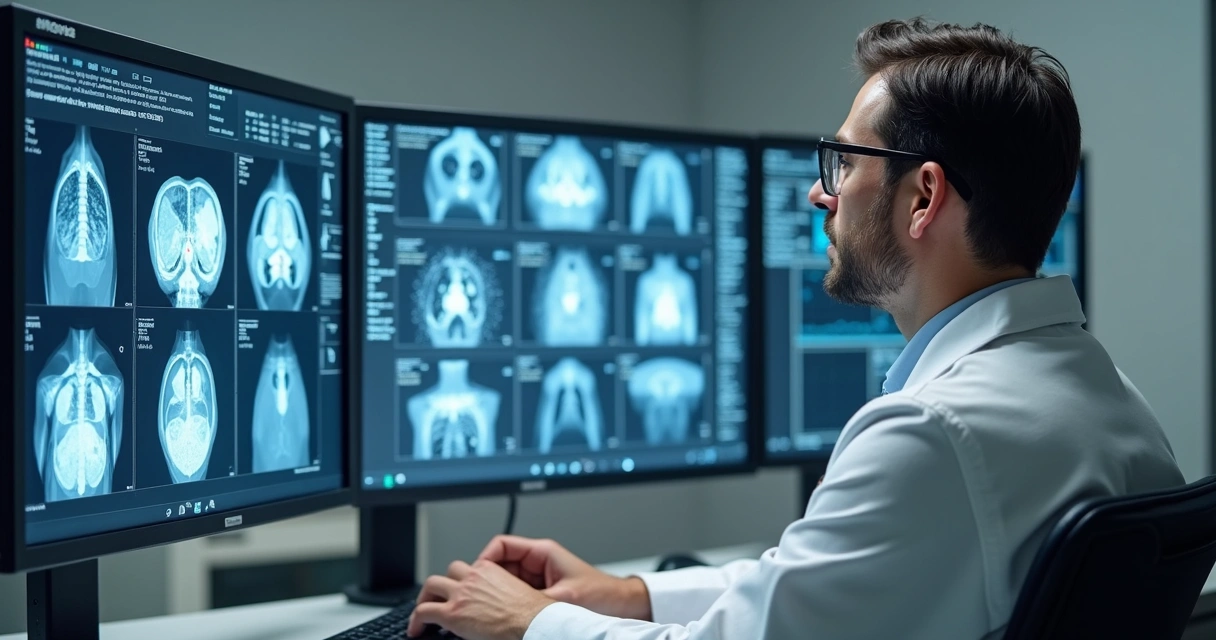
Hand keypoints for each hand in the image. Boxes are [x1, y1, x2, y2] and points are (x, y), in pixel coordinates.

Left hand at [406, 559, 553, 639]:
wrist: (531, 624)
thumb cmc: (530, 614)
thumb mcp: (513, 593)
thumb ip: (498, 591)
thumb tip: (493, 604)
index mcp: (489, 570)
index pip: (468, 568)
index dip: (462, 581)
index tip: (460, 592)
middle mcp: (472, 578)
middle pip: (448, 571)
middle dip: (441, 584)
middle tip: (438, 597)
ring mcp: (460, 594)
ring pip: (431, 585)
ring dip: (425, 597)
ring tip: (423, 611)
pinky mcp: (452, 614)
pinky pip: (423, 611)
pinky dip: (416, 620)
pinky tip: (416, 629)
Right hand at [477, 535, 652, 620]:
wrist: (620, 605)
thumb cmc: (601, 594)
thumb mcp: (565, 598)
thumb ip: (535, 601)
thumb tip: (511, 608)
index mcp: (542, 552)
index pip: (501, 545)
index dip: (484, 559)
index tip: (476, 576)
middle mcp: (537, 561)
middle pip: (499, 564)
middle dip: (487, 579)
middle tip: (478, 596)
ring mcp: (537, 577)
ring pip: (504, 581)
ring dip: (497, 593)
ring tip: (490, 608)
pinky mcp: (540, 592)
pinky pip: (515, 594)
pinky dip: (507, 603)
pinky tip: (505, 615)